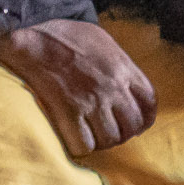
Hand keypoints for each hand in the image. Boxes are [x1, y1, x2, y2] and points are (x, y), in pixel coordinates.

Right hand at [0, 19, 157, 156]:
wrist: (34, 41)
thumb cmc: (66, 37)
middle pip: (133, 125)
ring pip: (111, 138)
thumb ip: (119, 63)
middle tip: (111, 132)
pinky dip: (83, 146)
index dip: (146, 118)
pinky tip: (76, 138)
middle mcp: (113, 87)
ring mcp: (92, 101)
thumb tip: (126, 83)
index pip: (149, 101)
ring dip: (103, 141)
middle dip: (125, 133)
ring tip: (93, 135)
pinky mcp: (69, 113)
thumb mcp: (103, 41)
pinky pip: (86, 145)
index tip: (138, 124)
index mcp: (123, 68)